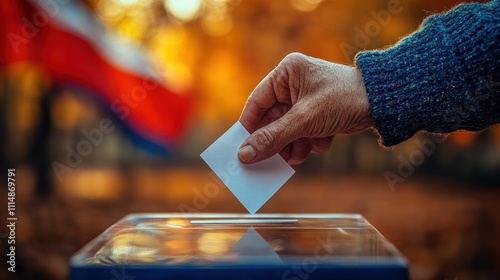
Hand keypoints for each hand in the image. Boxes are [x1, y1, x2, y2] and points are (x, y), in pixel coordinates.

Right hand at [238, 52, 373, 164]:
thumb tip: (245, 154)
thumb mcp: (304, 120)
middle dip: (277, 140)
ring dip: (294, 144)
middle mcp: (293, 84)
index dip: (249, 127)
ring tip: (301, 152)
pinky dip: (309, 141)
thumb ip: (273, 137)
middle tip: (272, 160)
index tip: (242, 149)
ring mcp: (305, 100)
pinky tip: (322, 140)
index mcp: (286, 73)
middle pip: (271, 120)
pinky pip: (302, 132)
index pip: (256, 103)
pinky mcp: (316, 113)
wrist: (383, 103)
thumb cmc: (343, 99)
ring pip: (287, 130)